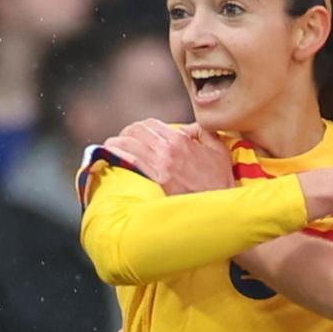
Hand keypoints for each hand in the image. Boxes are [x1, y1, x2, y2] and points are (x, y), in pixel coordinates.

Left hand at [101, 120, 235, 194]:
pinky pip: (131, 161)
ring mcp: (162, 164)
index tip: (136, 134)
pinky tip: (110, 155)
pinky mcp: (158, 180)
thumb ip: (204, 133)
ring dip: (116, 142)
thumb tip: (188, 128)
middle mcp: (169, 148)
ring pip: (129, 143)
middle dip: (126, 133)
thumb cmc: (221, 181)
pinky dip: (117, 154)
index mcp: (181, 139)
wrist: (222, 206)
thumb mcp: (219, 150)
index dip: (140, 127)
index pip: (151, 124)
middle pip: (137, 131)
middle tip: (122, 140)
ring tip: (111, 146)